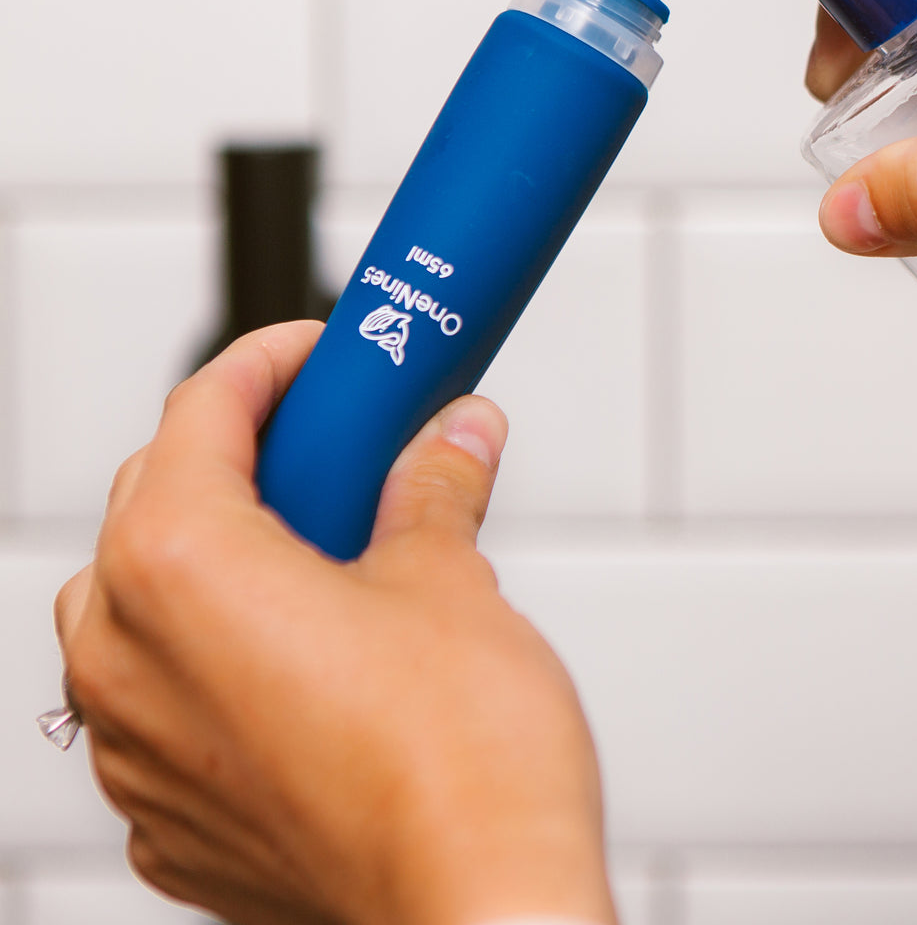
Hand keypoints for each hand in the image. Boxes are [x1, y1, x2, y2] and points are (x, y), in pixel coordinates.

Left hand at [54, 323, 613, 924]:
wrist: (480, 909)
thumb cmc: (459, 761)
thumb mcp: (452, 578)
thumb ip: (435, 489)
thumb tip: (452, 438)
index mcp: (182, 570)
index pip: (197, 415)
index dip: (267, 363)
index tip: (318, 353)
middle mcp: (128, 660)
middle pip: (153, 503)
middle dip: (240, 455)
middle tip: (333, 441)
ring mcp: (137, 752)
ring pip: (135, 608)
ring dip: (214, 558)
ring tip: (318, 549)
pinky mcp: (173, 821)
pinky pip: (159, 707)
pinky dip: (213, 660)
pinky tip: (302, 660)